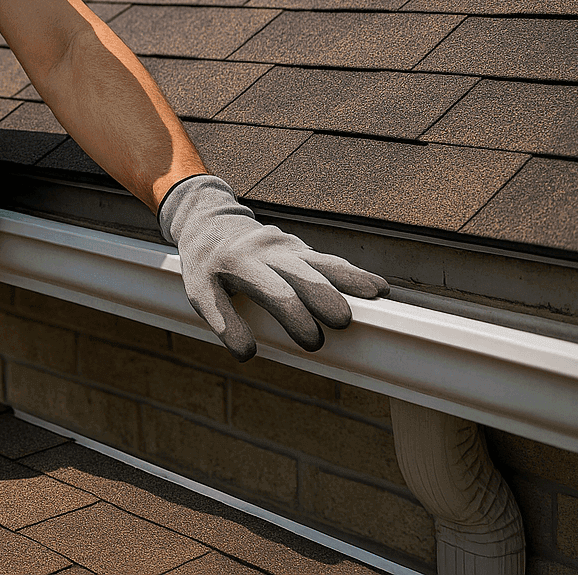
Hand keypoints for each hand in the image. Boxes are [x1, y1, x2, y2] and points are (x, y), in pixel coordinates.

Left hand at [159, 175, 388, 360]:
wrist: (209, 223)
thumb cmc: (206, 265)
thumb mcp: (199, 293)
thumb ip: (223, 322)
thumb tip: (248, 354)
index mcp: (239, 262)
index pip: (273, 290)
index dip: (295, 315)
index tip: (313, 342)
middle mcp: (267, 250)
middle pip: (303, 274)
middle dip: (325, 298)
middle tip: (344, 323)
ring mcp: (285, 245)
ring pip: (321, 262)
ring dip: (350, 278)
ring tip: (377, 294)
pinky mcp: (298, 247)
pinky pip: (326, 260)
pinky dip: (351, 272)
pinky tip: (375, 286)